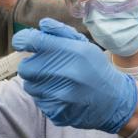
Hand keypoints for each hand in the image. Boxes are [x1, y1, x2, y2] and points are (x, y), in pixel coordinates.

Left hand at [12, 18, 137, 133]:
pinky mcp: (56, 112)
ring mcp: (60, 95)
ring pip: (30, 86)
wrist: (114, 101)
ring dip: (38, 82)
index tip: (23, 42)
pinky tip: (60, 94)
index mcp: (70, 52)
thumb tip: (41, 25)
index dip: (22, 40)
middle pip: (25, 68)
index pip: (32, 41)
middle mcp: (64, 73)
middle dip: (31, 65)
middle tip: (44, 66)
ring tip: (55, 81)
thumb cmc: (96, 68)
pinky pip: (39, 101)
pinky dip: (45, 97)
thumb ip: (60, 32)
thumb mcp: (83, 45)